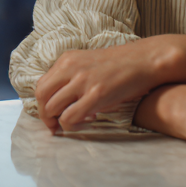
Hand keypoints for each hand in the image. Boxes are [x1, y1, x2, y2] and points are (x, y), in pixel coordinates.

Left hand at [35, 39, 177, 133]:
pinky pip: (70, 117)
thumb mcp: (88, 64)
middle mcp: (70, 67)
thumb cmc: (119, 65)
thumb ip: (71, 77)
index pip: (41, 85)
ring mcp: (82, 81)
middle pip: (42, 97)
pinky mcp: (96, 94)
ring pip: (52, 108)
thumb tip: (60, 101)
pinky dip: (72, 126)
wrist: (144, 60)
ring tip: (73, 125)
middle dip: (45, 116)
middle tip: (56, 126)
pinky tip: (87, 122)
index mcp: (67, 59)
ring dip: (58, 123)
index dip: (42, 105)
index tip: (51, 116)